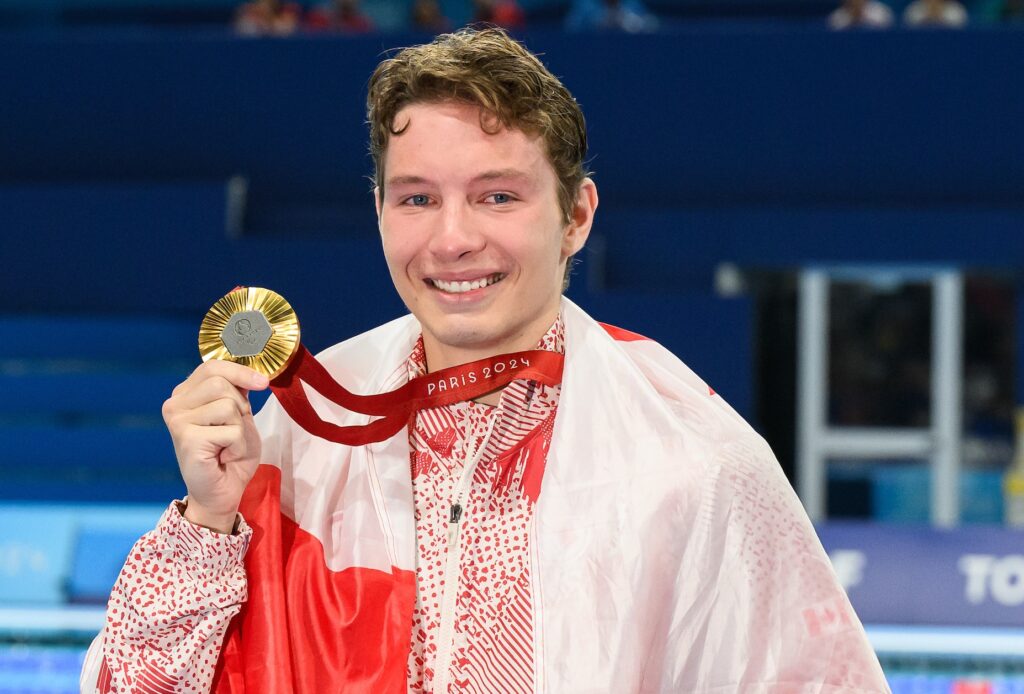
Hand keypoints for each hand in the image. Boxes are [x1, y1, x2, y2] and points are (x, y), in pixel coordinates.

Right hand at [162, 360, 269, 532]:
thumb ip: (238, 391)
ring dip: (239, 428)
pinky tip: (224, 456)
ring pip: (228, 405)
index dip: (240, 371)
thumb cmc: (231, 454)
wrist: (223, 491)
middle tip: (233, 430)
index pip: (212, 366)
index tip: (262, 382)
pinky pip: (231, 430)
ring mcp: (177, 420)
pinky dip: (237, 445)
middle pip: (221, 383)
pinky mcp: (187, 438)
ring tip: (227, 445)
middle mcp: (175, 404)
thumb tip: (251, 371)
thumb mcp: (239, 415)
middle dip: (240, 406)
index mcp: (186, 394)